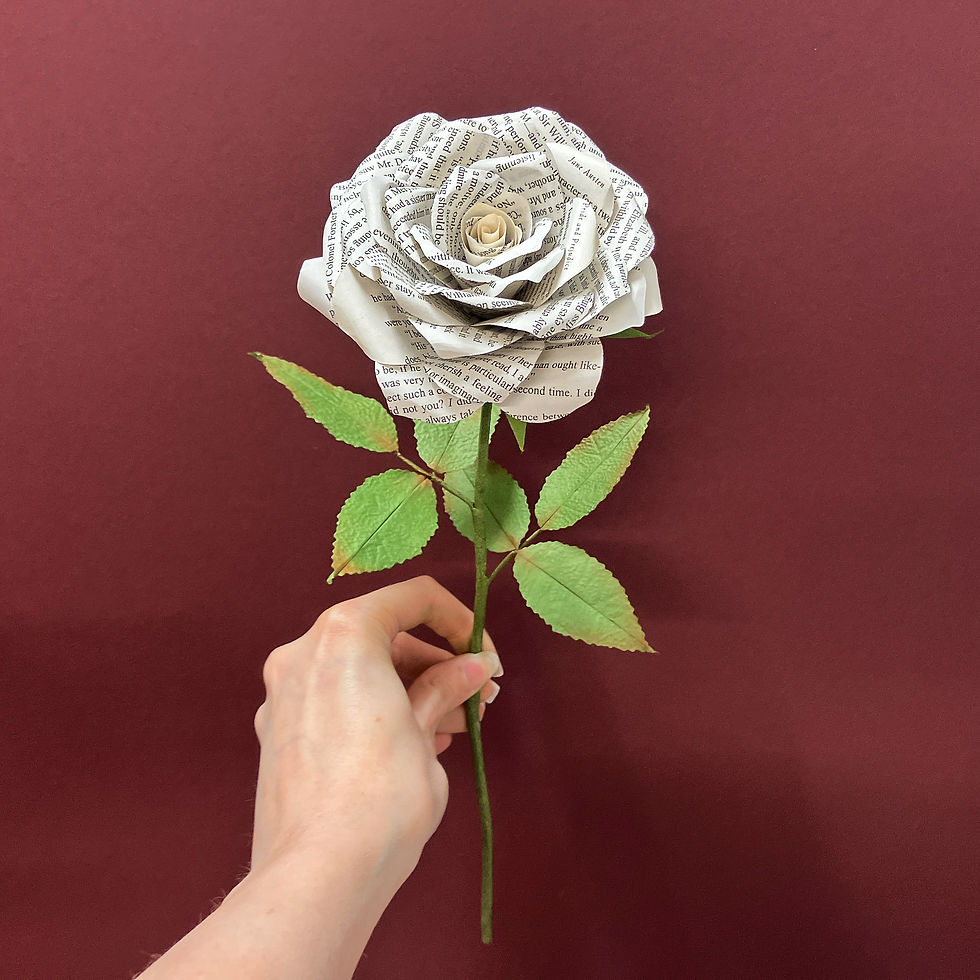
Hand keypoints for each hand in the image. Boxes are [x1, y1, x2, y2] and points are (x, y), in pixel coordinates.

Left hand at [250, 575, 501, 887]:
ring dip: (410, 689)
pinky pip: (337, 701)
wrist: (318, 876)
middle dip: (436, 663)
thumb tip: (472, 668)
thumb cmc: (382, 796)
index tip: (484, 658)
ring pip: (359, 671)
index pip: (413, 598)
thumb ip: (446, 687)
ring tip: (454, 725)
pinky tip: (413, 743)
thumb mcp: (427, 731)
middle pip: (384, 636)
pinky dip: (376, 708)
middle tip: (477, 698)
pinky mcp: (278, 734)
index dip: (459, 621)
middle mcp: (303, 653)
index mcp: (343, 635)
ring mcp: (283, 695)